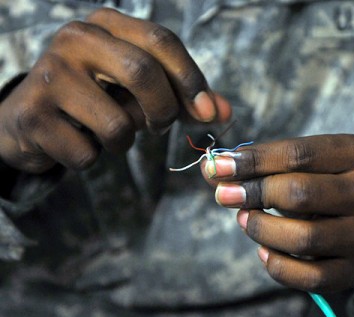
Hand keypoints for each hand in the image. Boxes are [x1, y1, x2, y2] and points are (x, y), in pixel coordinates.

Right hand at [0, 8, 230, 173]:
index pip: (162, 41)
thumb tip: (225, 112)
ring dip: (124, 141)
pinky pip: (87, 153)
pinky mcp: (32, 115)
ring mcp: (49, 75)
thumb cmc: (95, 98)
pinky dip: (92, 157)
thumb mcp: (138, 88)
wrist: (30, 117)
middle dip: (163, 111)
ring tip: (108, 131)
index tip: (210, 113)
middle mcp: (75, 39)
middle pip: (142, 73)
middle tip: (160, 126)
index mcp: (105, 24)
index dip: (192, 79)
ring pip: (117, 123)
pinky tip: (77, 141)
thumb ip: (183, 96)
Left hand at [203, 134, 353, 292]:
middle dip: (253, 193)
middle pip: (301, 193)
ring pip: (304, 237)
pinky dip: (277, 265)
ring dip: (261, 228)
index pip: (299, 154)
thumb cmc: (319, 182)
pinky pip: (308, 276)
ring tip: (243, 220)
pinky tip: (263, 251)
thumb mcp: (297, 164)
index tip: (218, 166)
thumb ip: (257, 164)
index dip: (253, 161)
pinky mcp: (351, 270)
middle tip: (225, 195)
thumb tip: (210, 168)